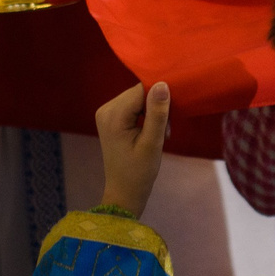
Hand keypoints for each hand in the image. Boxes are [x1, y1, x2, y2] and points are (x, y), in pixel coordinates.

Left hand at [96, 82, 171, 215]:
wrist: (124, 192)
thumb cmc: (139, 172)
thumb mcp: (153, 143)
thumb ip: (157, 113)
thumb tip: (162, 84)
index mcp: (113, 115)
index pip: (141, 90)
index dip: (159, 100)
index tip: (168, 121)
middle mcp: (106, 109)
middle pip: (139, 93)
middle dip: (156, 108)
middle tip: (164, 132)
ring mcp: (106, 113)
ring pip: (138, 98)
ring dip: (153, 113)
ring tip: (158, 134)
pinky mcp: (111, 118)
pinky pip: (133, 106)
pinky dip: (146, 116)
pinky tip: (150, 132)